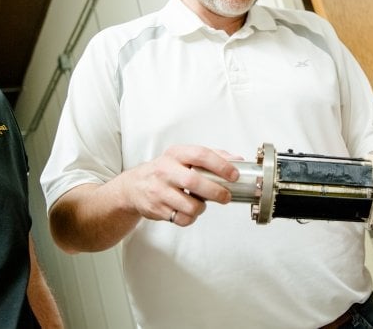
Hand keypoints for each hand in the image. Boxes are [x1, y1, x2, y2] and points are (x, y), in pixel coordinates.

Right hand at [115, 144, 238, 226]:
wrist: (134, 186)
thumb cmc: (166, 170)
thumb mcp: (184, 157)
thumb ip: (212, 156)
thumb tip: (238, 160)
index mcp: (176, 154)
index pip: (201, 155)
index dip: (220, 165)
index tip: (234, 175)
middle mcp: (165, 170)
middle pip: (195, 181)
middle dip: (216, 191)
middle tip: (226, 196)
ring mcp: (159, 190)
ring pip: (190, 205)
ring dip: (201, 208)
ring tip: (200, 203)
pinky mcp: (157, 208)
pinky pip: (181, 218)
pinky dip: (190, 218)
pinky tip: (188, 211)